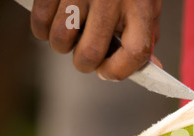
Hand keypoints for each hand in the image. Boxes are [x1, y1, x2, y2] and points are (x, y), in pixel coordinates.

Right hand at [30, 0, 161, 79]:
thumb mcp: (146, 5)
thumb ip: (147, 36)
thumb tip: (152, 67)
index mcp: (139, 8)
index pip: (135, 53)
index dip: (118, 72)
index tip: (107, 72)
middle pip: (90, 54)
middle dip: (84, 64)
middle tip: (86, 56)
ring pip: (61, 40)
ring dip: (62, 46)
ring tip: (70, 35)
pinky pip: (40, 20)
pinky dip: (42, 29)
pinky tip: (53, 22)